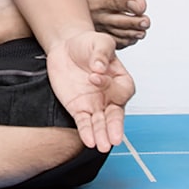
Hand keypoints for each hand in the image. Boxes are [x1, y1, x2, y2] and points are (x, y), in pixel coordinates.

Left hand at [45, 30, 135, 151]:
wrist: (66, 47)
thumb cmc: (88, 44)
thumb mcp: (99, 41)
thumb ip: (102, 53)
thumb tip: (99, 67)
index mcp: (121, 81)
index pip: (121, 90)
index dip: (109, 85)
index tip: (94, 76)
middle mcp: (110, 96)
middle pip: (115, 115)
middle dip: (115, 127)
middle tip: (114, 139)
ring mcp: (95, 104)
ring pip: (101, 124)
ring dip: (101, 135)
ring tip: (101, 146)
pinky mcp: (79, 108)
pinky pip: (84, 123)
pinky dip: (86, 132)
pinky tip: (89, 141)